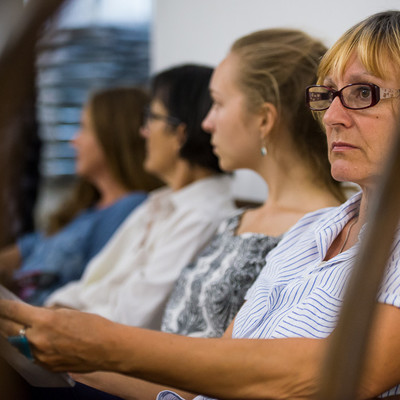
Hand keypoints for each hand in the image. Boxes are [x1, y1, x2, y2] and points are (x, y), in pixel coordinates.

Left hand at [0, 299, 117, 371]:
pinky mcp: (46, 366)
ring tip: (15, 327)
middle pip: (9, 329)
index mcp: (44, 321)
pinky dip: (27, 346)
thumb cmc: (93, 326)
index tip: (0, 302)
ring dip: (14, 334)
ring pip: (17, 344)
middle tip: (5, 315)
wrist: (108, 348)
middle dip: (5, 321)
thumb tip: (34, 315)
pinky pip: (29, 355)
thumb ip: (47, 314)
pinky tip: (32, 341)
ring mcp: (40, 356)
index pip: (13, 311)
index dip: (3, 305)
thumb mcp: (68, 313)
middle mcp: (37, 339)